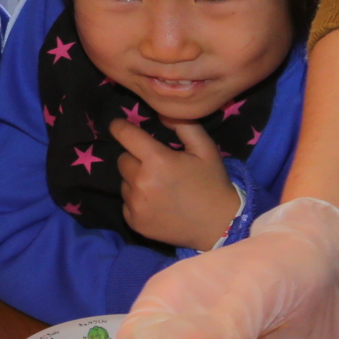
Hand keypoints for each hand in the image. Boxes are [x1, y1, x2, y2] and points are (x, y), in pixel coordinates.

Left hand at [107, 117, 242, 249]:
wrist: (220, 225)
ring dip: (135, 181)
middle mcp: (141, 182)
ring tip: (159, 188)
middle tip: (156, 166)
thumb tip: (160, 113)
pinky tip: (157, 204)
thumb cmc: (212, 183)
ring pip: (124, 183)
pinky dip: (137, 201)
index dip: (119, 127)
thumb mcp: (205, 149)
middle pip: (123, 160)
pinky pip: (126, 204)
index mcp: (157, 160)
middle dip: (135, 158)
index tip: (119, 125)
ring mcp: (136, 205)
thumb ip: (183, 125)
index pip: (125, 135)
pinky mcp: (135, 223)